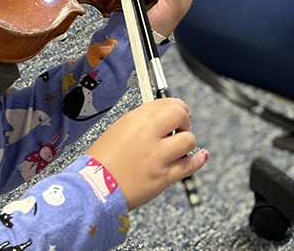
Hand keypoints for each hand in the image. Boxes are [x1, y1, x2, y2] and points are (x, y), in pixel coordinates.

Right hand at [86, 98, 207, 208]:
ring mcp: (158, 157)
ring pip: (189, 140)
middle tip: (180, 125)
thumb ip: (142, 121)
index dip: (175, 105)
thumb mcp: (118, 130)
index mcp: (135, 120)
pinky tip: (200, 155)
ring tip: (178, 146)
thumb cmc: (100, 163)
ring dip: (186, 141)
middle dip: (184, 118)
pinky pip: (189, 166)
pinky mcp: (163, 178)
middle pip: (180, 114)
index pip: (166, 103)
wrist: (93, 190)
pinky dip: (198, 159)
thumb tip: (161, 117)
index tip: (177, 110)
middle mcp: (148, 135)